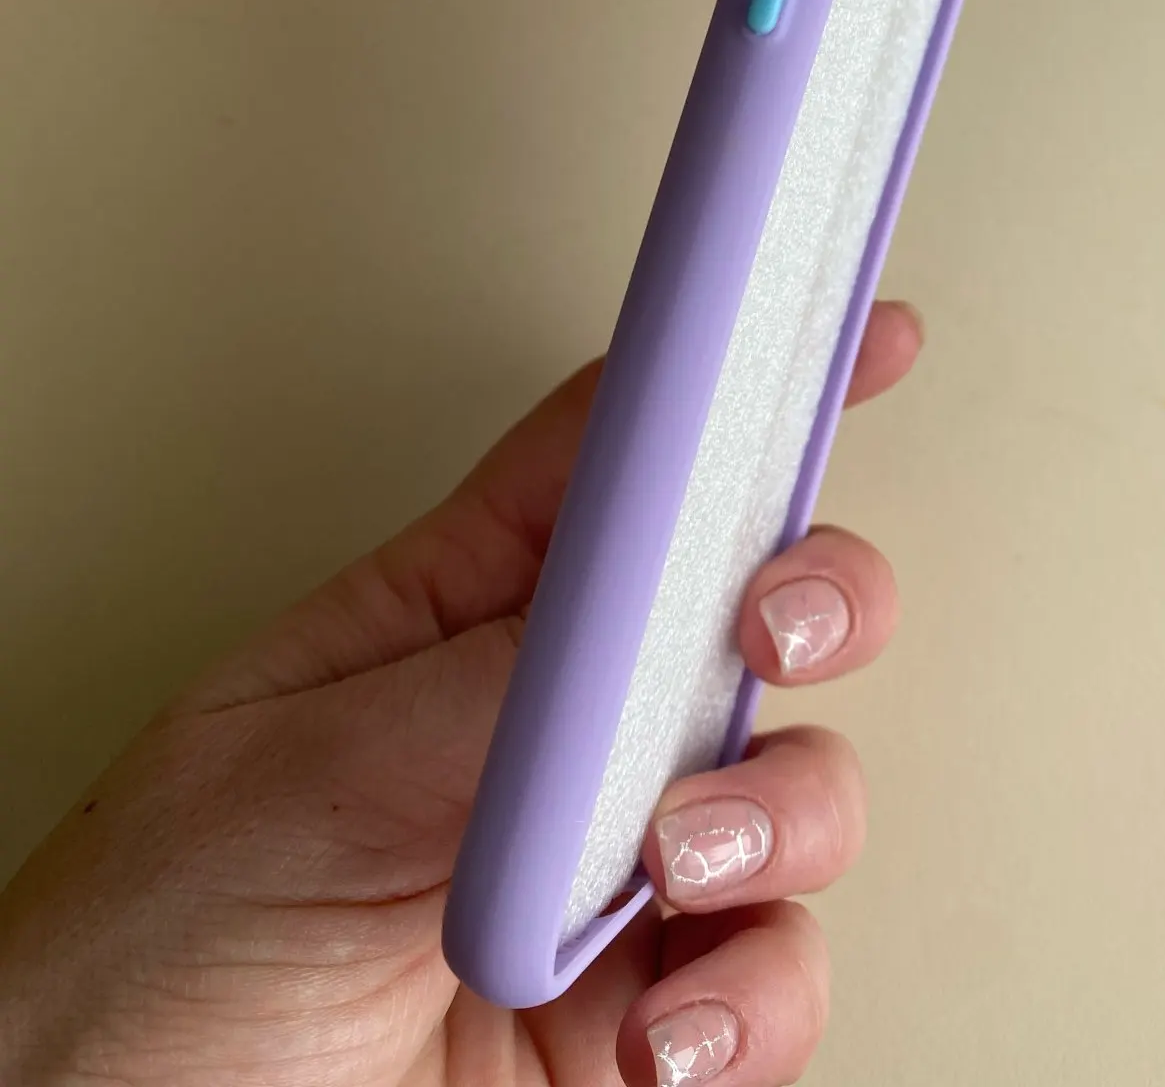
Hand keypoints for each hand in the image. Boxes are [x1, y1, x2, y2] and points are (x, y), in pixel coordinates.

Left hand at [0, 300, 920, 1086]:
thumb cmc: (133, 967)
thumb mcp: (280, 787)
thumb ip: (472, 698)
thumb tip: (629, 622)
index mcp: (450, 621)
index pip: (616, 462)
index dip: (735, 380)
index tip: (848, 330)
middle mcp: (549, 738)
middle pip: (745, 608)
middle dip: (806, 592)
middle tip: (771, 621)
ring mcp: (608, 877)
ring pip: (795, 787)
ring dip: (777, 811)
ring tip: (674, 858)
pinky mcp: (644, 1021)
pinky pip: (772, 976)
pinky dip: (755, 999)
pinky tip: (666, 1022)